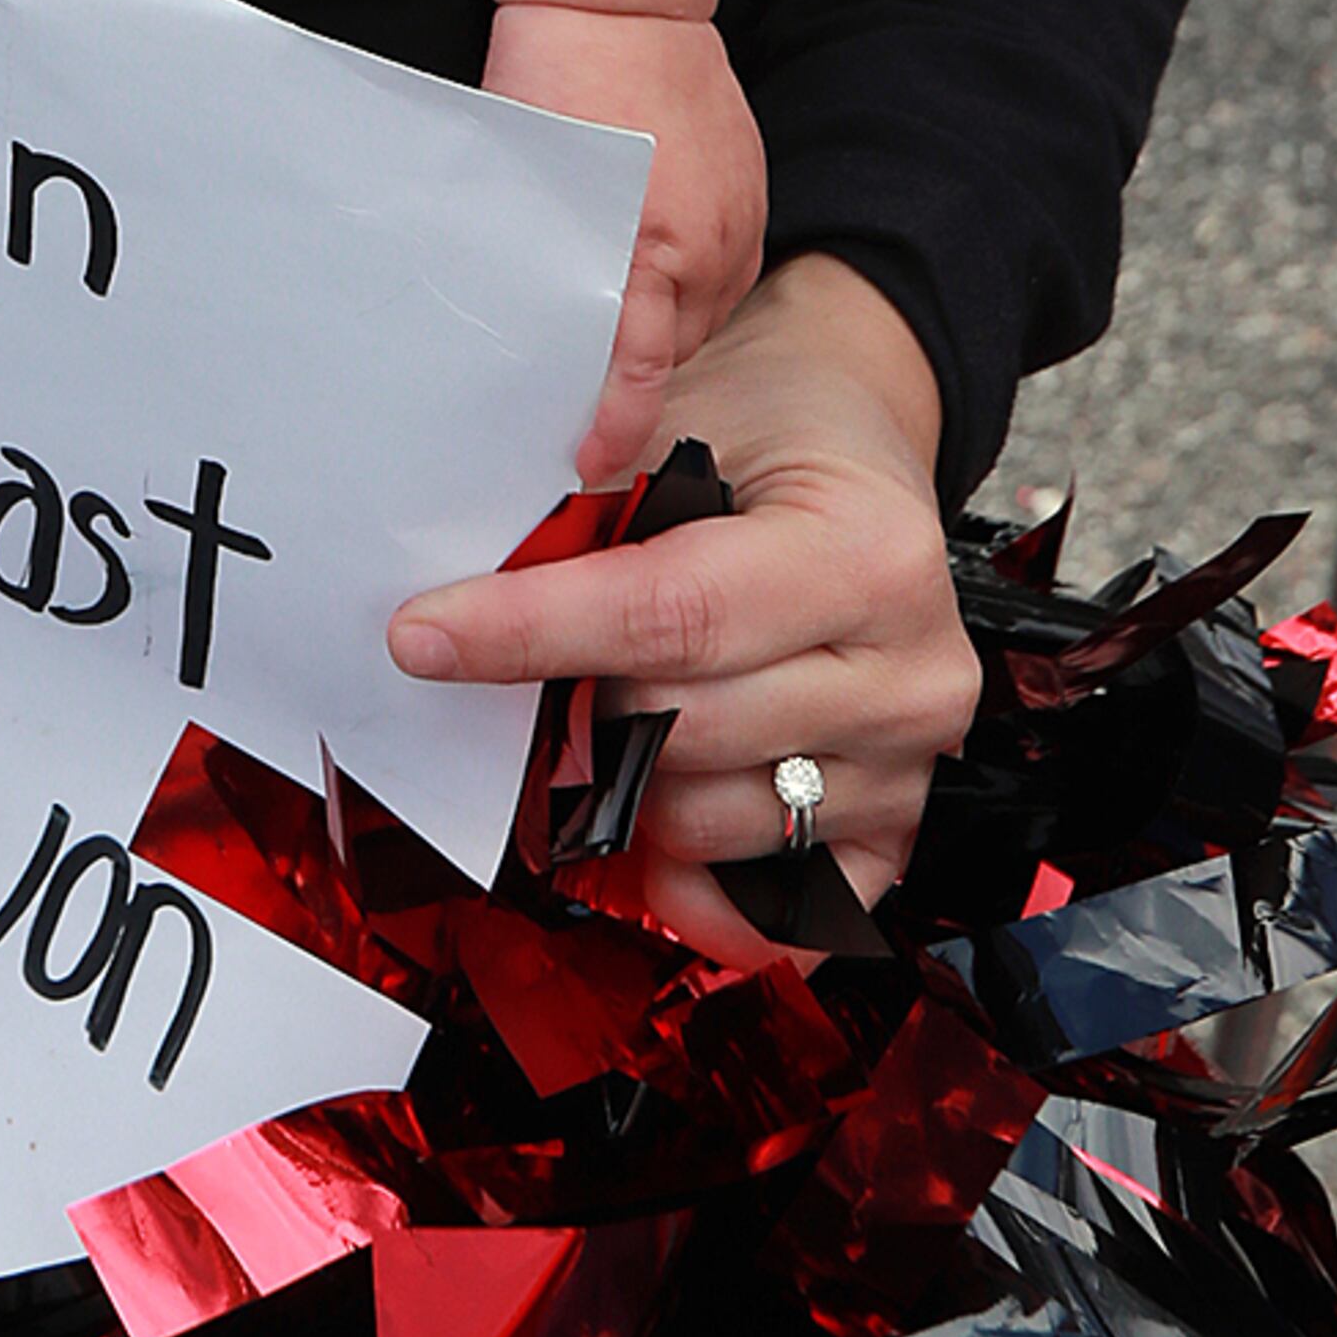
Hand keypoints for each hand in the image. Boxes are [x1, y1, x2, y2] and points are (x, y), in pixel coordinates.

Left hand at [384, 254, 978, 954]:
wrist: (860, 438)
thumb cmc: (769, 431)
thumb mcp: (682, 424)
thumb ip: (588, 512)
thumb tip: (459, 608)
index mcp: (867, 554)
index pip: (670, 615)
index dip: (531, 630)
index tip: (424, 636)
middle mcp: (909, 673)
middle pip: (677, 728)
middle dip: (569, 697)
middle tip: (514, 659)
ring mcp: (912, 766)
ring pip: (702, 823)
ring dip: (624, 779)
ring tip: (609, 704)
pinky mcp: (898, 832)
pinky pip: (775, 912)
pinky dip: (695, 884)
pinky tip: (653, 824)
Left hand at [481, 1, 767, 487]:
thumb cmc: (558, 72)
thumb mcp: (530, 186)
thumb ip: (541, 273)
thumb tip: (530, 347)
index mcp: (651, 251)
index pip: (638, 373)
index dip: (611, 426)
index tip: (588, 458)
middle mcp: (710, 246)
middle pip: (672, 350)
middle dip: (627, 372)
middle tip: (569, 383)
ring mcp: (740, 217)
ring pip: (698, 311)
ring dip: (657, 323)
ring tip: (607, 313)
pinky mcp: (751, 191)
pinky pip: (721, 264)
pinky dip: (684, 276)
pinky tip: (646, 257)